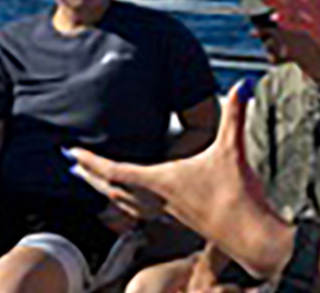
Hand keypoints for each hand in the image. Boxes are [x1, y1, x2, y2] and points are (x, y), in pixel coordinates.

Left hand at [71, 82, 295, 281]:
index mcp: (162, 180)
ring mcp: (168, 211)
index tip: (71, 153)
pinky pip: (143, 211)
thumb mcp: (232, 150)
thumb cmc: (235, 196)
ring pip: (126, 203)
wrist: (248, 235)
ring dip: (107, 191)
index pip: (115, 170)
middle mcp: (159, 198)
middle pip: (113, 189)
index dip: (91, 161)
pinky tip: (133, 202)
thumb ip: (235, 116)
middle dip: (91, 177)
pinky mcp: (180, 218)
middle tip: (73, 166)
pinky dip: (129, 205)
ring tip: (96, 183)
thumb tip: (243, 85)